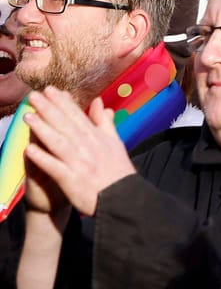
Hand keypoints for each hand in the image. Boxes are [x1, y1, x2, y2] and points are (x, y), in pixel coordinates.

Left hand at [22, 88, 136, 216]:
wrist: (125, 199)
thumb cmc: (119, 171)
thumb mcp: (115, 143)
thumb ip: (105, 122)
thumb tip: (99, 102)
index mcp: (98, 138)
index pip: (78, 116)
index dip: (62, 102)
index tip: (49, 89)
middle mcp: (89, 148)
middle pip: (66, 125)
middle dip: (49, 109)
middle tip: (33, 96)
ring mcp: (80, 164)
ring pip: (59, 143)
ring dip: (43, 129)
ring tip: (28, 117)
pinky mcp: (72, 180)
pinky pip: (55, 167)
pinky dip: (43, 158)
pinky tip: (30, 149)